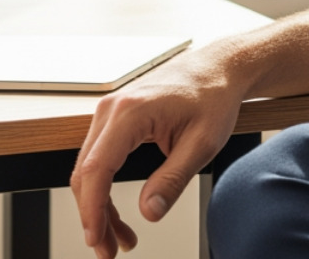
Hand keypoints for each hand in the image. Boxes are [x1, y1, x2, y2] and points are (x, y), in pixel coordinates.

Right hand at [69, 45, 246, 257]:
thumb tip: (149, 212)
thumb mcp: (203, 143)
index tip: (98, 240)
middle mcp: (112, 108)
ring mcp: (110, 110)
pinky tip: (119, 212)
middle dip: (95, 217)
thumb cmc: (215, 97)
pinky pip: (100, 157)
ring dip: (99, 206)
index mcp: (130, 112)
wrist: (222, 67)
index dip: (92, 211)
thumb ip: (174, 179)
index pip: (96, 170)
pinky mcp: (115, 117)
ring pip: (90, 168)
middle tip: (110, 251)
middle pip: (86, 173)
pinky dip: (105, 187)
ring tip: (121, 238)